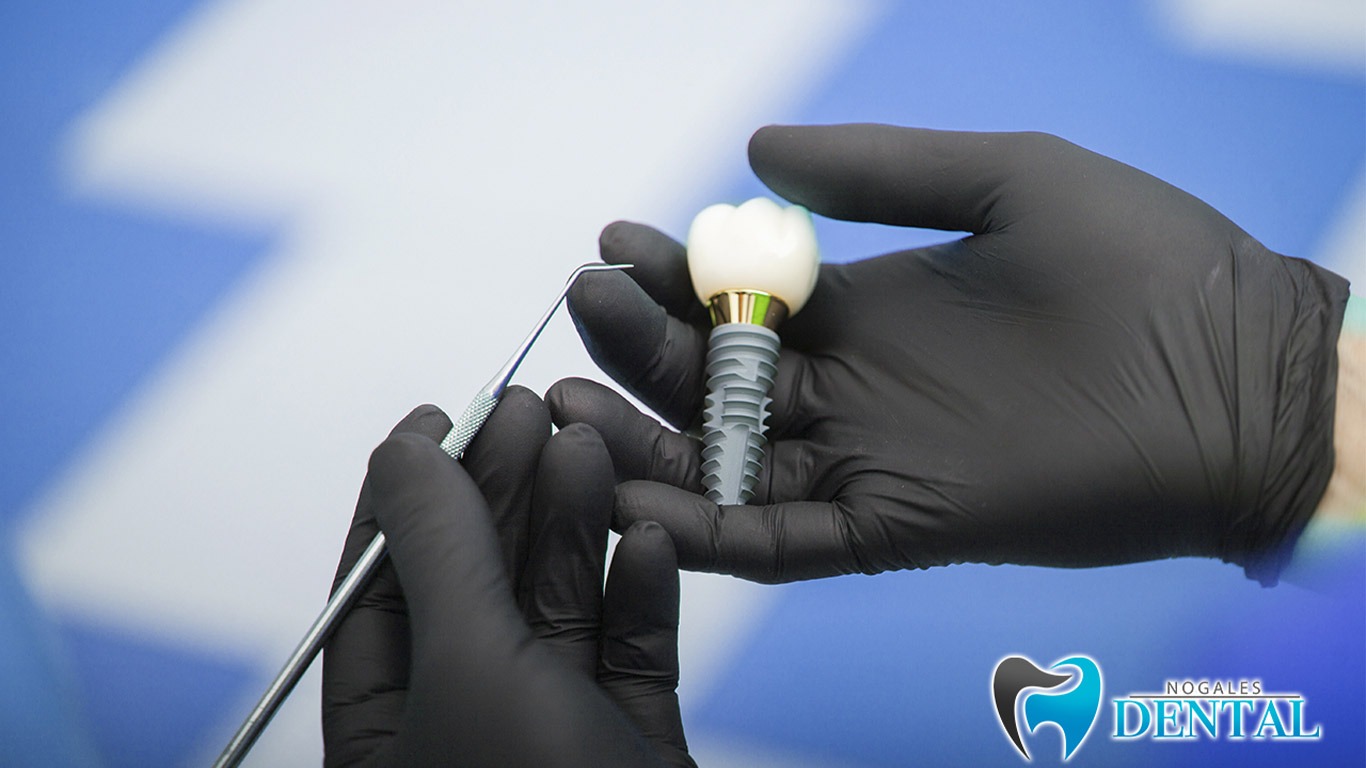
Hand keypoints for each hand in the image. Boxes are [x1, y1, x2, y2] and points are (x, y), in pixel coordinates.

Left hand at [322, 390, 693, 766]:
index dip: (407, 499)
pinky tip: (645, 537)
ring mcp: (553, 737)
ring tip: (588, 449)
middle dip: (503, 493)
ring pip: (559, 609)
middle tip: (529, 410)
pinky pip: (630, 653)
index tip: (439, 418)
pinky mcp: (628, 744)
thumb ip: (440, 552)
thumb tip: (403, 456)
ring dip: (575, 526)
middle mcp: (466, 729)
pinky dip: (638, 593)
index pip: (376, 594)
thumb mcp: (471, 665)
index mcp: (386, 734)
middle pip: (476, 589)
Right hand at [550, 124, 1349, 585]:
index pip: (744, 302)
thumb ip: (882, 170)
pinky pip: (784, 543)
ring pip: (730, 465)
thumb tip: (757, 149)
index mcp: (873, 309)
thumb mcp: (1006, 180)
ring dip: (646, 444)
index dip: (677, 275)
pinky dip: (708, 532)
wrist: (1241, 378)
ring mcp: (871, 463)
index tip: (617, 239)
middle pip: (718, 381)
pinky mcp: (898, 530)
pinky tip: (635, 504)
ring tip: (569, 409)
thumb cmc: (1147, 263)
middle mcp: (857, 390)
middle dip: (642, 347)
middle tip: (582, 302)